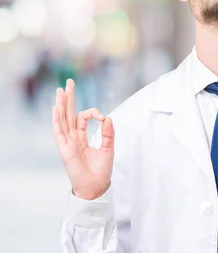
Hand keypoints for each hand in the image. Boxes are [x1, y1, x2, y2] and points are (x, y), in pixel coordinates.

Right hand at [52, 79, 114, 199]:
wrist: (96, 187)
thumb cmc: (101, 171)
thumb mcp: (109, 149)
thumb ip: (108, 133)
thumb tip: (108, 118)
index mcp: (82, 137)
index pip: (82, 117)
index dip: (93, 112)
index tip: (103, 117)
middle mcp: (73, 138)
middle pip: (68, 114)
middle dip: (69, 98)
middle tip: (68, 83)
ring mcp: (67, 143)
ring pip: (62, 120)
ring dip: (61, 105)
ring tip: (60, 91)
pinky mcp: (65, 149)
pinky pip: (59, 132)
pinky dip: (57, 120)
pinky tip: (56, 109)